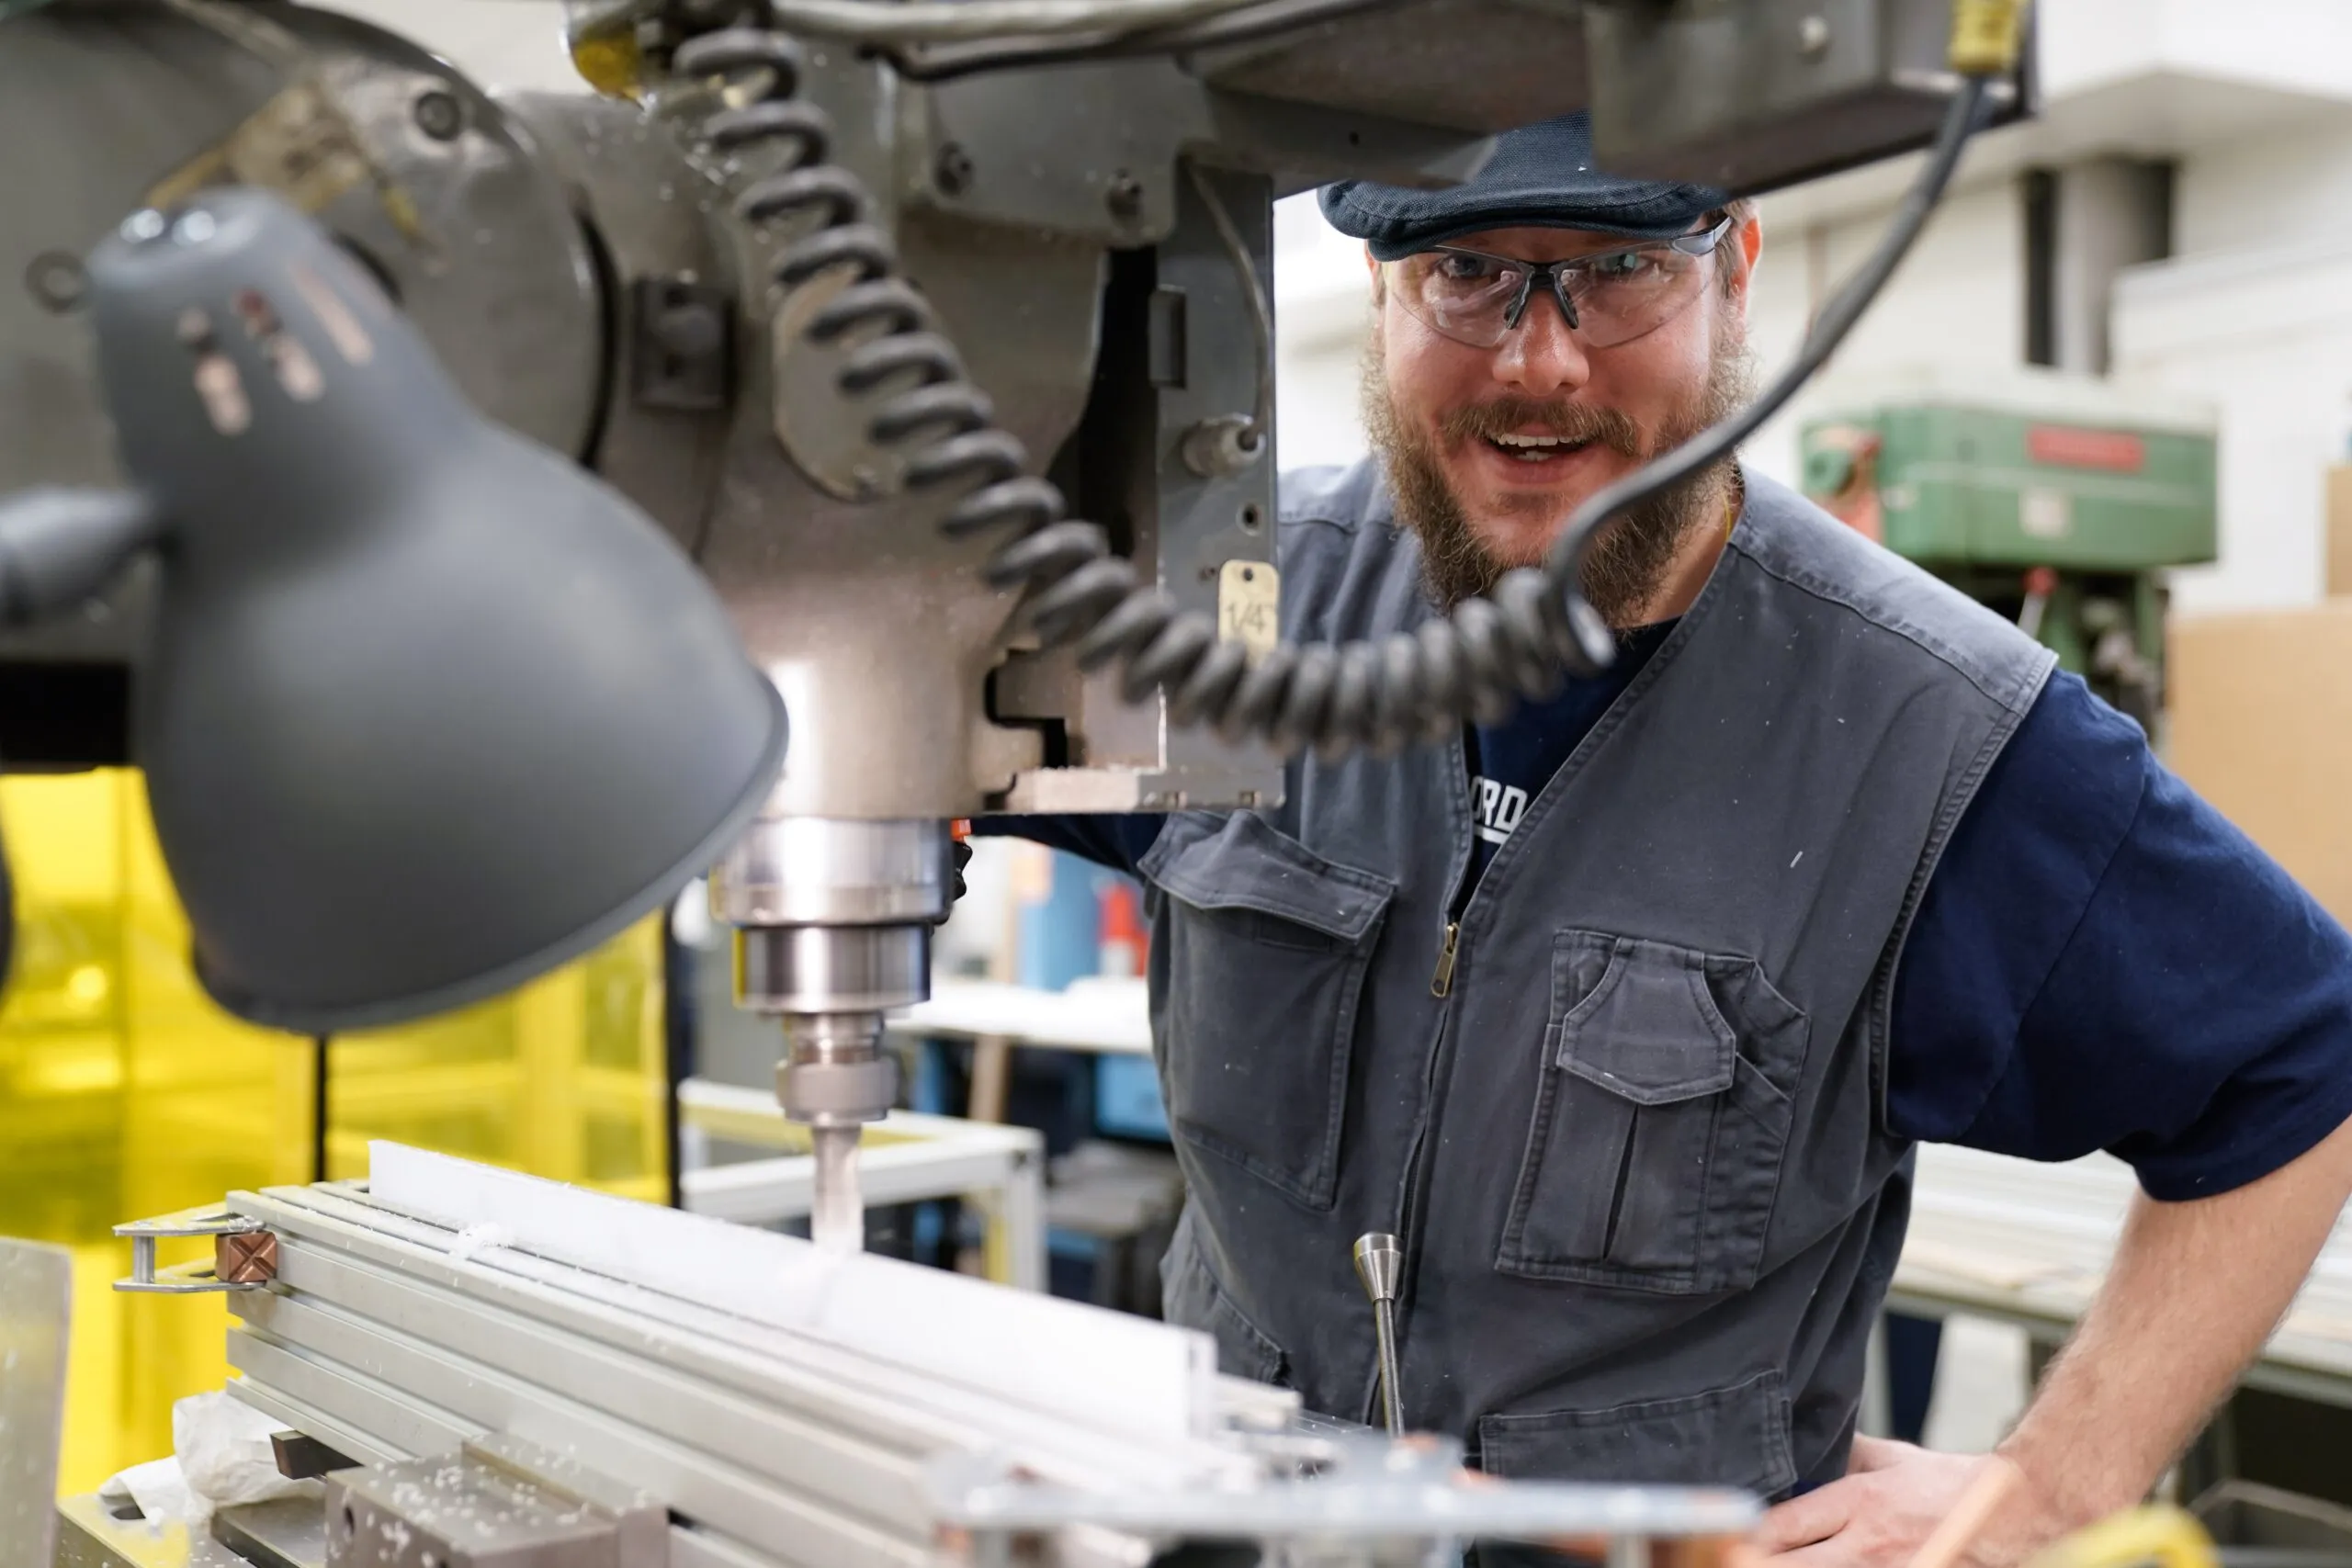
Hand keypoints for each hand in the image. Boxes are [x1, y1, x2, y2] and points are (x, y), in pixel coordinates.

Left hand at [1736, 1439, 2059, 1567]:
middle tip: (1730, 1559)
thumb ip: (1844, 1453)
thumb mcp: (1892, 1458)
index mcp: (1858, 1503)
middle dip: (1756, 1565)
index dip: (1746, 1537)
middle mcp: (1868, 1546)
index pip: (1781, 1526)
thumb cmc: (1949, 1485)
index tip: (1726, 1538)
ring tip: (1768, 1566)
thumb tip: (1801, 1443)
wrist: (2014, 1514)